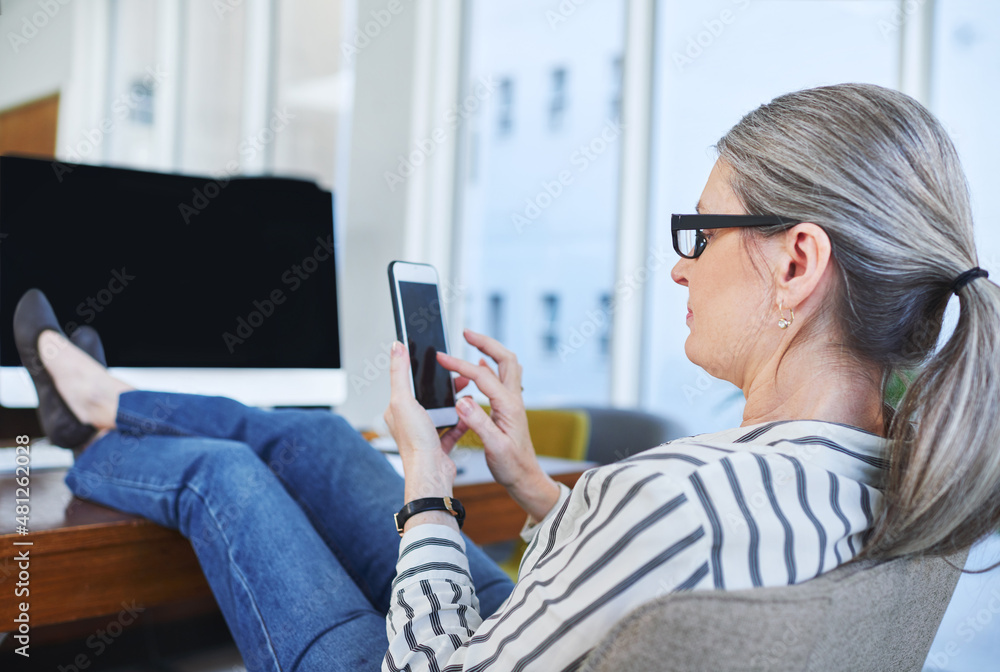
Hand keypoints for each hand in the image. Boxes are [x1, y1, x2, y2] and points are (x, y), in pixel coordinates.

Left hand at [384, 342, 469, 531]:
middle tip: (459, 377)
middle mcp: (409, 422)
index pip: (408, 384)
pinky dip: (462, 421)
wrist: (431, 474)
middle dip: (444, 386)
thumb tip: (396, 347)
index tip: (435, 360)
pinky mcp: (439, 446)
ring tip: (467, 393)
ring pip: (442, 412)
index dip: (422, 371)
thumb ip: (400, 373)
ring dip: (454, 403)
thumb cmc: (416, 442)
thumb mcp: (404, 400)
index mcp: (397, 410)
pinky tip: (469, 414)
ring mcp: (425, 434)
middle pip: (428, 397)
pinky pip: (452, 430)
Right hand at [437, 329, 560, 522]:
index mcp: (508, 405)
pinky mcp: (509, 408)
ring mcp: (512, 402)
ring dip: (490, 350)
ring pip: (506, 365)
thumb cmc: (512, 465)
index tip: (441, 358)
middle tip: (466, 333)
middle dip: (485, 342)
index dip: (459, 364)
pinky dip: (490, 366)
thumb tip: (463, 401)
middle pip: (504, 358)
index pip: (481, 375)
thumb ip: (478, 423)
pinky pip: (501, 378)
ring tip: (471, 342)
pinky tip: (481, 365)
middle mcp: (513, 399)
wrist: (525, 477)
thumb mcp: (494, 446)